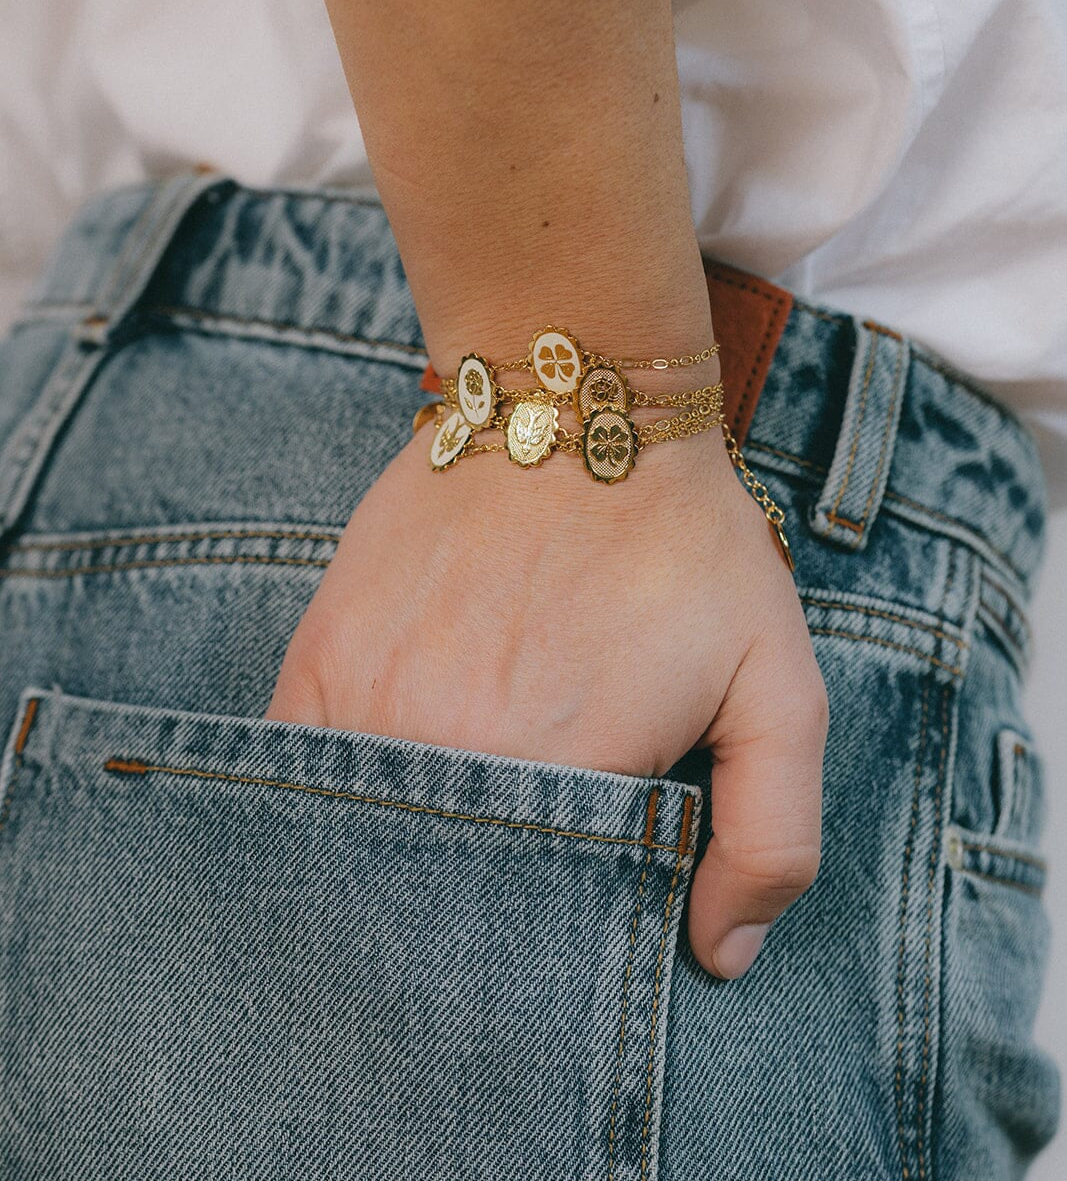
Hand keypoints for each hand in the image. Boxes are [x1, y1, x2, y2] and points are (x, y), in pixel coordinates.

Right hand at [266, 421, 827, 977]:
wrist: (576, 411)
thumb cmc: (687, 548)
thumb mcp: (781, 685)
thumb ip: (772, 838)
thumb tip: (718, 958)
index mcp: (557, 775)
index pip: (537, 926)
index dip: (559, 926)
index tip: (574, 892)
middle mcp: (441, 752)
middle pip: (447, 888)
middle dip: (482, 899)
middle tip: (521, 839)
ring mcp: (366, 704)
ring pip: (369, 839)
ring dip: (406, 847)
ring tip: (458, 803)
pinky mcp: (319, 657)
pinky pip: (301, 775)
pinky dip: (339, 797)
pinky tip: (386, 776)